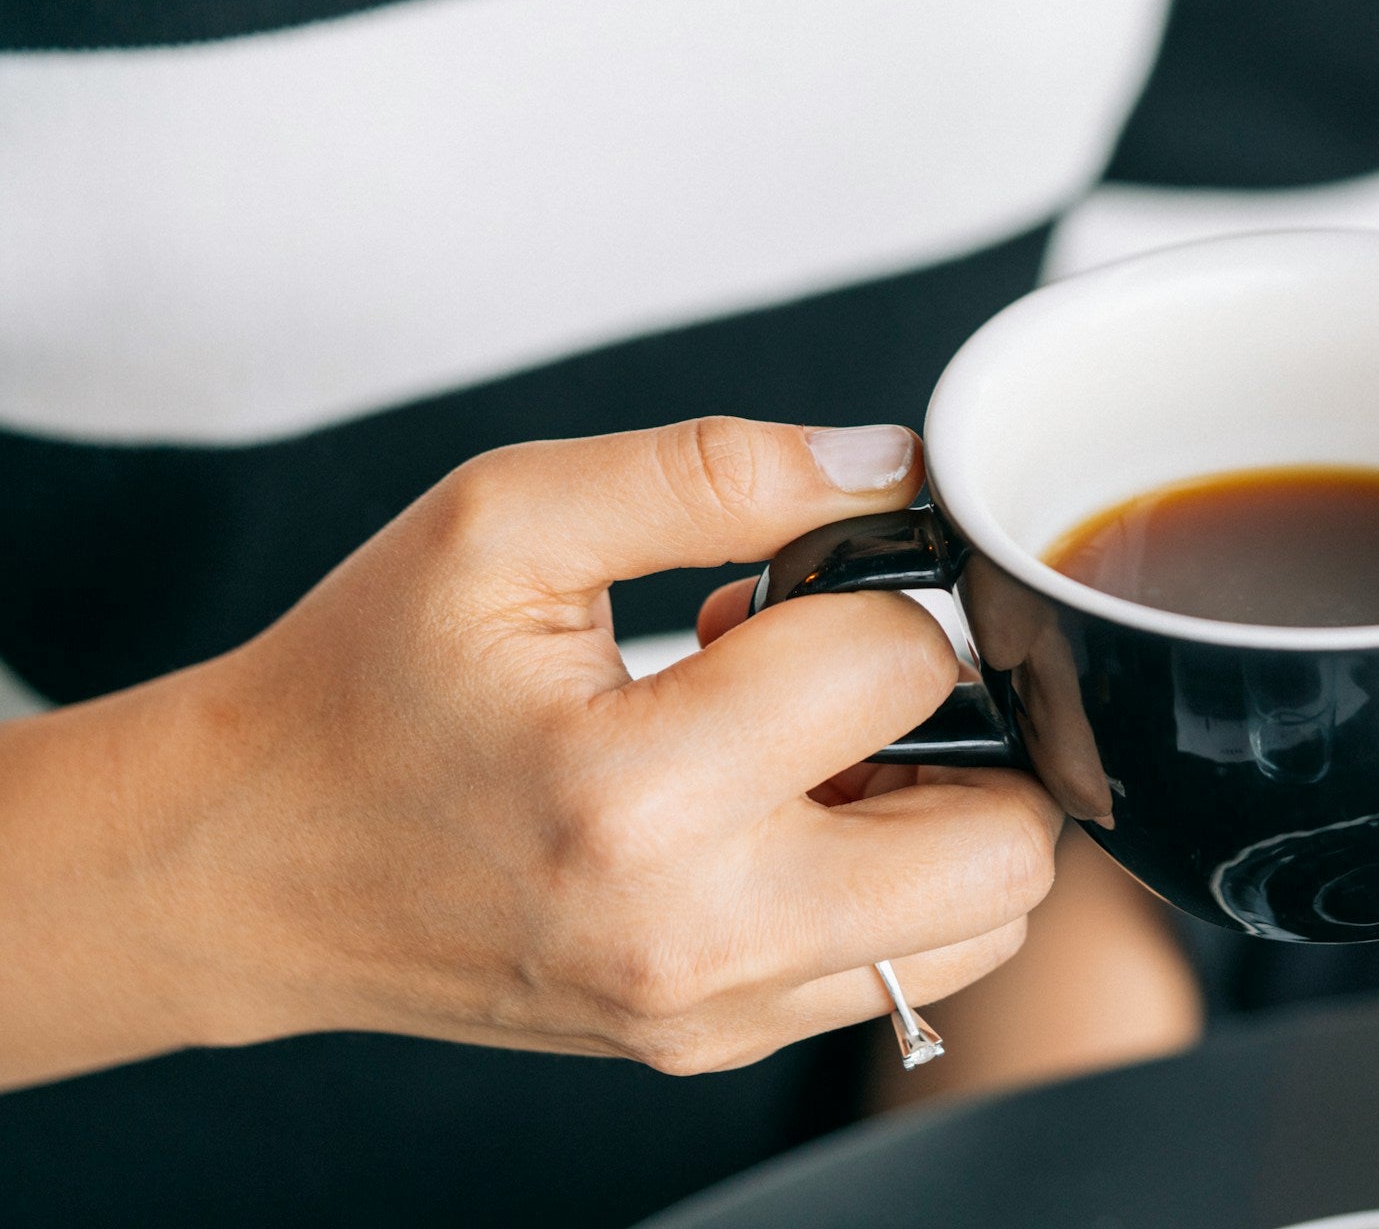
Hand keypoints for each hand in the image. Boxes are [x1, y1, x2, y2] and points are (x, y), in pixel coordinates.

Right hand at [0, 418, 1060, 1087]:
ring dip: (949, 816)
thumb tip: (891, 467)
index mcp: (634, 791)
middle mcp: (694, 932)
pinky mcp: (713, 1042)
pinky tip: (787, 812)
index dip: (875, 592)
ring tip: (819, 746)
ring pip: (982, 926)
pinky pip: (904, 974)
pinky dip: (896, 887)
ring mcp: (712, 1010)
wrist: (243, 866)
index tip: (800, 586)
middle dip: (972, 728)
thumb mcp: (508, 520)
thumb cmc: (363, 688)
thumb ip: (716, 472)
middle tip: (860, 674)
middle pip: (1003, 848)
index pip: (899, 667)